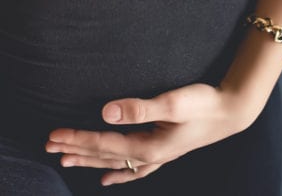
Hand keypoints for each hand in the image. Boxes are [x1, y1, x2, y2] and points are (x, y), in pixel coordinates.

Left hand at [44, 83, 261, 186]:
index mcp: (150, 146)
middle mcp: (151, 156)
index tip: (54, 135)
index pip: (104, 143)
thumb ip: (140, 108)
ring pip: (115, 164)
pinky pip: (134, 169)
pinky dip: (118, 174)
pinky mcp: (164, 151)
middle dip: (75, 150)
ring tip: (65, 161)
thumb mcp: (173, 102)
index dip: (77, 139)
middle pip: (104, 156)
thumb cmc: (204, 102)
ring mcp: (158, 157)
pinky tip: (107, 178)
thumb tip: (106, 112)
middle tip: (49, 146)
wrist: (232, 111)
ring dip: (89, 161)